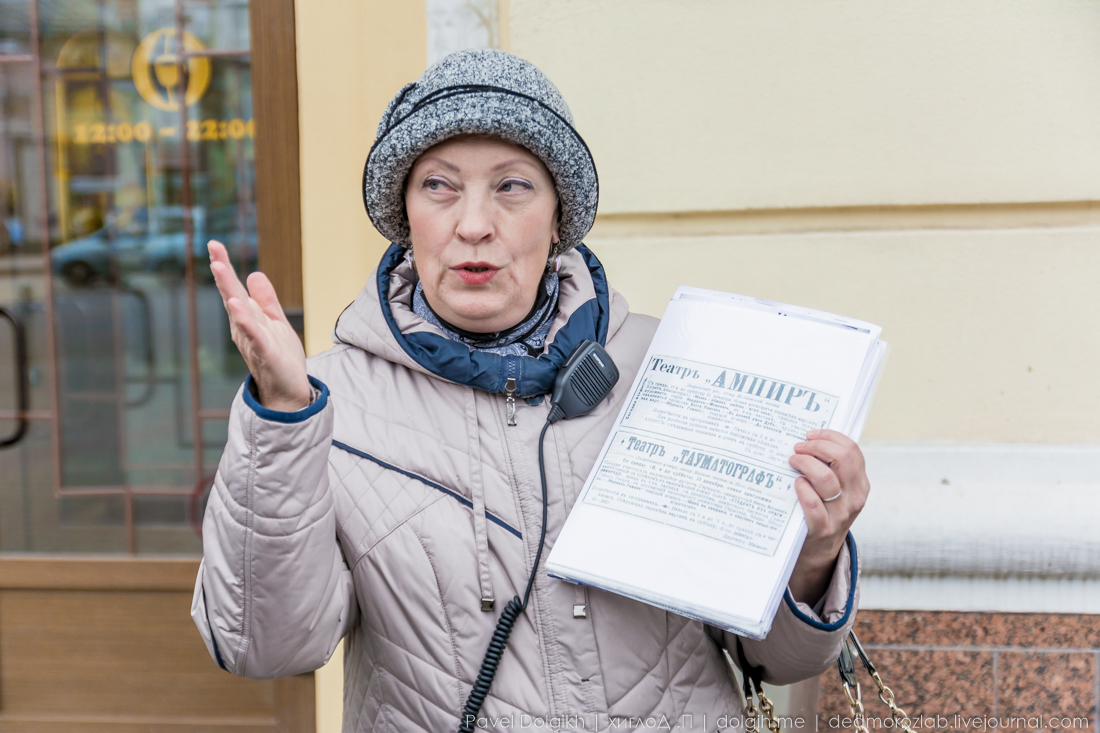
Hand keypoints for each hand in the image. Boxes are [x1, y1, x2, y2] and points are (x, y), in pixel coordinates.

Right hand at [209, 240, 310, 411]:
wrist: (289, 393)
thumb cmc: (281, 359)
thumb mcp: (276, 323)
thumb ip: (266, 301)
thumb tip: (254, 274)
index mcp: (248, 319)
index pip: (235, 289)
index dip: (225, 267)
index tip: (215, 244)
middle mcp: (245, 328)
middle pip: (232, 296)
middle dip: (223, 273)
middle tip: (213, 249)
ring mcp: (253, 341)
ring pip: (239, 313)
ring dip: (230, 291)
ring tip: (220, 269)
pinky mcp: (266, 354)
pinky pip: (254, 335)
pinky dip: (245, 320)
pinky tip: (237, 305)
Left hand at [786, 429, 869, 604]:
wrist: (820, 550)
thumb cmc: (823, 510)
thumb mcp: (836, 490)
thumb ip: (830, 468)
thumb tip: (808, 437)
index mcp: (861, 483)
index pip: (852, 450)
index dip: (830, 437)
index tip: (810, 434)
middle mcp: (855, 498)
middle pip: (842, 459)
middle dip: (817, 446)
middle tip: (799, 446)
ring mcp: (841, 514)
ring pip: (827, 479)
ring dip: (806, 464)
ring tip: (793, 461)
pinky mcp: (823, 528)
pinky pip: (814, 505)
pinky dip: (803, 490)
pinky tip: (796, 483)